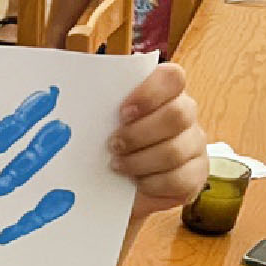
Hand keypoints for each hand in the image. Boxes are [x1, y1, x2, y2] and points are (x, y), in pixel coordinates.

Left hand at [114, 62, 206, 219]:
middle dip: (139, 134)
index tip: (122, 112)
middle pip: (177, 115)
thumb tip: (69, 104)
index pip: (172, 78)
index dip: (149, 93)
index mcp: (165, 92)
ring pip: (175, 151)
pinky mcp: (197, 174)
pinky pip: (179, 179)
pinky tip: (137, 182)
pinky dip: (152, 183)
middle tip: (113, 145)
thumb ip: (102, 107)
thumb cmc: (111, 146)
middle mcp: (186, 114)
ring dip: (139, 161)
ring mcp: (195, 144)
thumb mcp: (105, 123)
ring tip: (118, 166)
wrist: (118, 187)